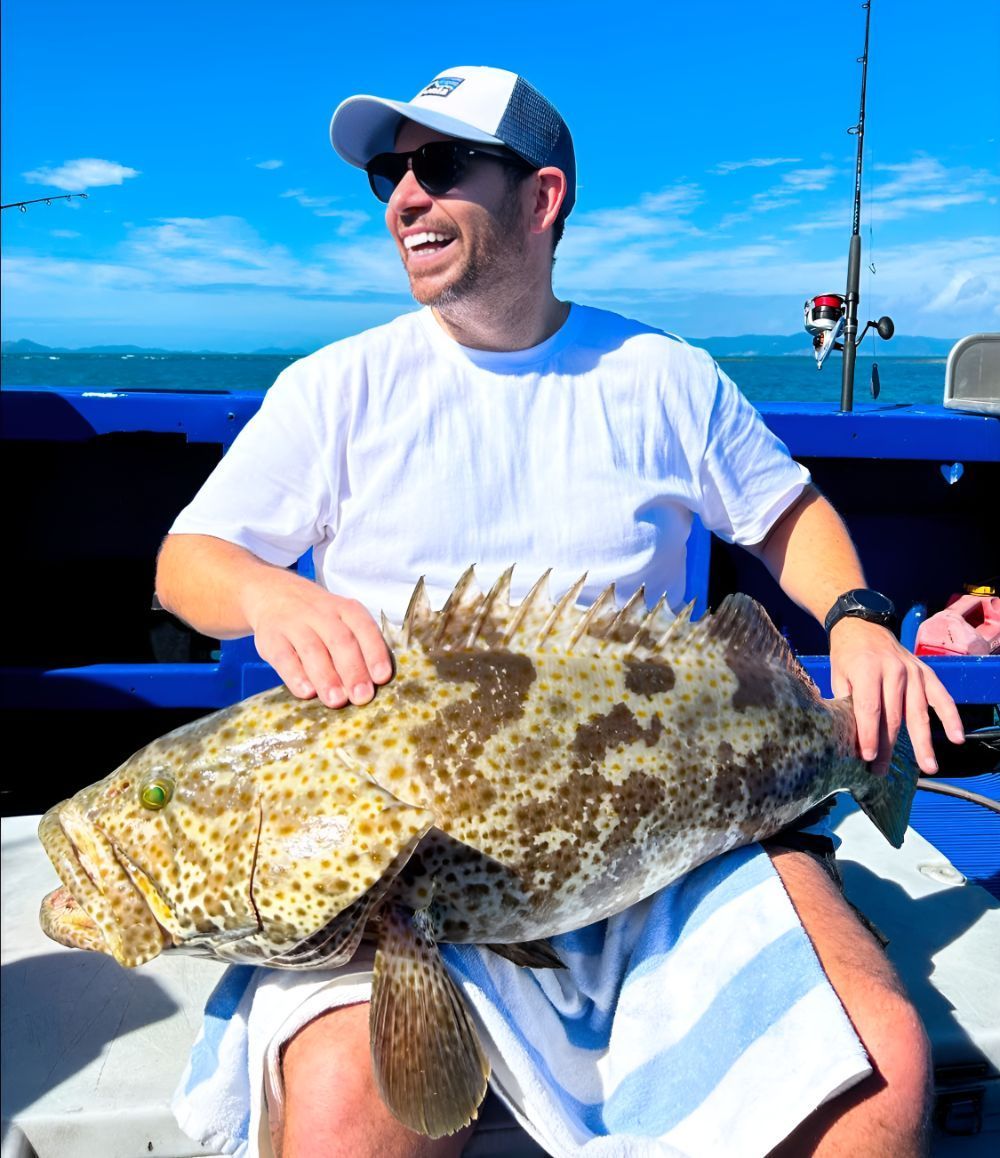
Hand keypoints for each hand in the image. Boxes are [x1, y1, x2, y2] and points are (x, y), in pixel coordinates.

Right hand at [244, 572, 391, 707]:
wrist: (272, 594)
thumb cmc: (318, 619)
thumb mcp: (340, 620)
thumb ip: (357, 646)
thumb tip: (372, 685)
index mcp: (346, 609)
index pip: (364, 628)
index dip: (374, 653)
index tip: (381, 678)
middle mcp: (321, 613)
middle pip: (340, 640)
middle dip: (353, 670)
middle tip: (361, 697)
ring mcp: (294, 623)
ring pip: (312, 649)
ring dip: (326, 677)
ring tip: (337, 701)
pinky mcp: (271, 637)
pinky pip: (284, 656)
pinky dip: (296, 676)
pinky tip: (306, 692)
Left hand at [829, 618, 964, 774]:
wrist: (863, 625)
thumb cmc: (847, 655)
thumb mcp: (837, 675)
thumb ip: (844, 702)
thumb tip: (847, 736)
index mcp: (867, 670)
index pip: (870, 708)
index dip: (869, 735)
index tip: (868, 757)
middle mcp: (894, 671)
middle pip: (893, 716)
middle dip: (888, 747)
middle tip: (883, 770)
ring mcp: (913, 672)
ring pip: (918, 712)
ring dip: (923, 742)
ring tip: (928, 766)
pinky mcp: (926, 673)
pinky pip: (941, 697)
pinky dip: (950, 718)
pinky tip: (955, 737)